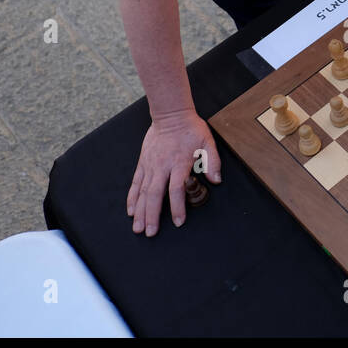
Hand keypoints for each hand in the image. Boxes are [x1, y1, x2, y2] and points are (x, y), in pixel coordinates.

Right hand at [126, 108, 221, 235]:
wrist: (171, 115)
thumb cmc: (191, 129)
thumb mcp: (208, 142)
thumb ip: (213, 162)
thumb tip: (216, 180)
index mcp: (179, 163)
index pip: (176, 189)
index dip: (177, 207)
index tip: (179, 221)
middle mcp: (162, 167)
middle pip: (155, 195)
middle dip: (152, 215)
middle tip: (150, 232)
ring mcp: (150, 166)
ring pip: (143, 192)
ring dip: (140, 211)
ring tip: (138, 227)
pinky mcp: (143, 163)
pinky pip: (136, 183)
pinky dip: (132, 198)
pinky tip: (131, 210)